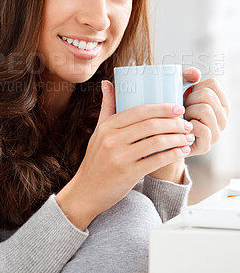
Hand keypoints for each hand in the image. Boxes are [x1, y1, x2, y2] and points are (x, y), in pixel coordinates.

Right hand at [56, 80, 193, 229]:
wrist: (86, 191)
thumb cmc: (96, 159)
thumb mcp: (99, 131)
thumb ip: (107, 106)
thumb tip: (107, 83)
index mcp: (108, 126)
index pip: (140, 111)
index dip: (162, 108)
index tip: (178, 108)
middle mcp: (112, 139)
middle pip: (151, 125)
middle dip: (174, 123)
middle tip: (187, 124)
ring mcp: (120, 157)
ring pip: (156, 142)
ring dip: (177, 138)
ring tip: (188, 137)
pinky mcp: (128, 173)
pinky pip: (156, 160)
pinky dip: (173, 154)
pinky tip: (182, 151)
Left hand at [183, 67, 229, 155]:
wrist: (164, 135)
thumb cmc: (175, 111)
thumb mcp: (180, 91)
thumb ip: (187, 77)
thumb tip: (195, 74)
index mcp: (221, 103)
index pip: (213, 83)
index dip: (196, 87)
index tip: (190, 96)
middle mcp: (224, 118)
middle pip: (208, 95)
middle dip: (190, 99)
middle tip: (183, 109)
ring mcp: (217, 133)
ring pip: (205, 110)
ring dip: (188, 112)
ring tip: (183, 118)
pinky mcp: (207, 146)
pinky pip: (201, 128)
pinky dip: (188, 126)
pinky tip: (183, 129)